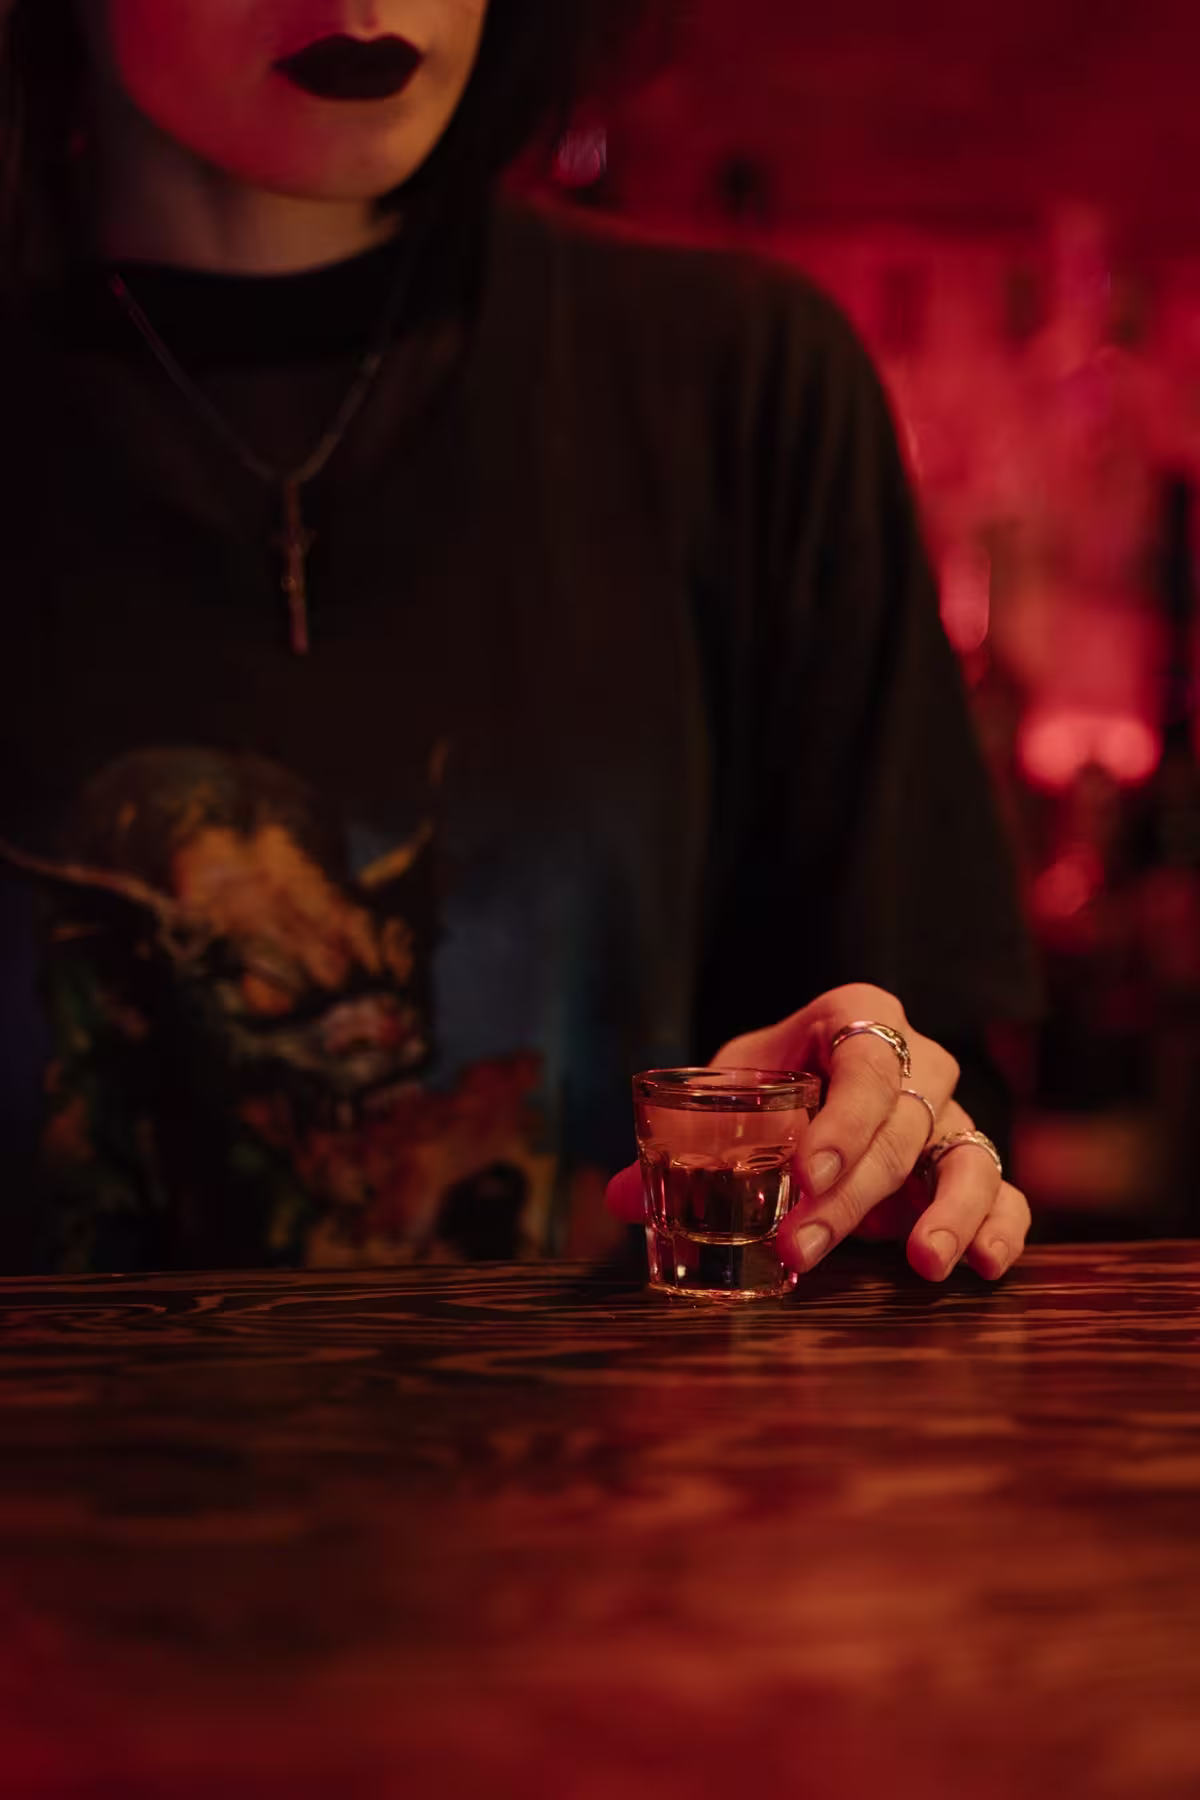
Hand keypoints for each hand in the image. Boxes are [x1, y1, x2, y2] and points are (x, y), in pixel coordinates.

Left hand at [605, 984, 1030, 1281]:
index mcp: (858, 1020)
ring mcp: (953, 1117)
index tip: (805, 1173)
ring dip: (946, 1214)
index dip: (842, 1119)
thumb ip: (686, 1138)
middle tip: (803, 1245)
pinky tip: (984, 1269)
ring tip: (922, 1266)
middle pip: (903, 1124)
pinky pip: (1003, 1193)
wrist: (821, 1086)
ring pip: (969, 1157)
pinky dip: (1002, 1229)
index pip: (866, 1063)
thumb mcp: (732, 1093)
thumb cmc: (777, 1084)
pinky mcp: (973, 1167)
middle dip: (853, 1192)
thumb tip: (619, 1195)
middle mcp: (919, 1062)